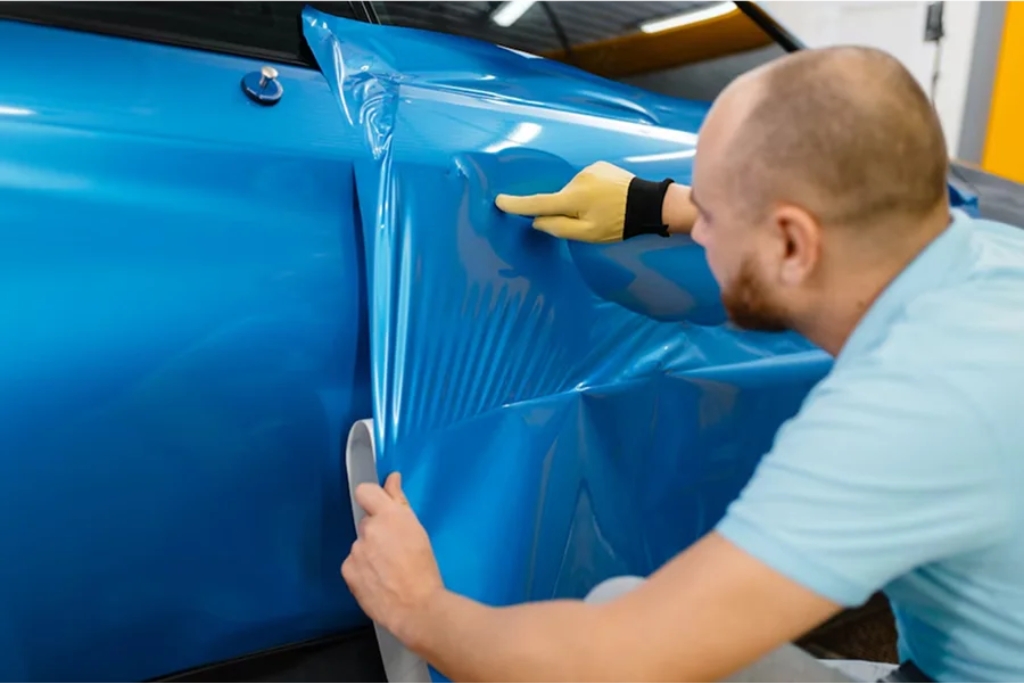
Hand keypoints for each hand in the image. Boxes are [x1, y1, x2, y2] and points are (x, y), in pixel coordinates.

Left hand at [342, 472, 443, 644]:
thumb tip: (392, 479)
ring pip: (361, 545)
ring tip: (389, 571)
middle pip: (367, 524)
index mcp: (389, 516)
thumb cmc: (423, 570)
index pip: (365, 492)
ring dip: (370, 553)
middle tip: (395, 551)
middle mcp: (369, 530)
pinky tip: (378, 581)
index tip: (379, 508)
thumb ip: (399, 501)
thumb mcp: (417, 530)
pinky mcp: (348, 571)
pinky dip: (363, 570)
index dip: (372, 498)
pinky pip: (353, 564)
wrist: (416, 607)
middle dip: (378, 533)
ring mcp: (356, 551)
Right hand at [496, 161, 635, 242]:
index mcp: (573, 199)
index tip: (499, 201)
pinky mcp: (598, 166)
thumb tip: (538, 221)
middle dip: (566, 210)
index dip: (517, 204)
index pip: (538, 203)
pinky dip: (589, 192)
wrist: (648, 203)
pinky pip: (585, 182)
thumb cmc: (619, 223)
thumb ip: (560, 228)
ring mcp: (588, 170)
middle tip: (590, 221)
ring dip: (580, 201)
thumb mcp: (589, 234)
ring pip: (573, 190)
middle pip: (559, 199)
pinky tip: (606, 199)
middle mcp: (577, 180)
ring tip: (602, 210)